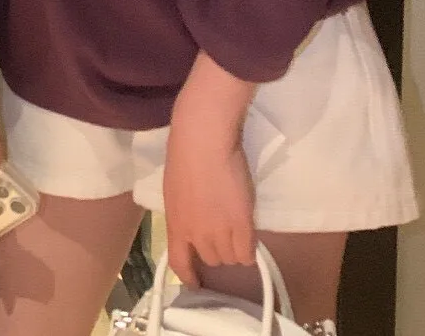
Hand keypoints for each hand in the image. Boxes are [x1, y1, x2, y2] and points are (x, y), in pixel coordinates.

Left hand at [164, 58, 257, 286]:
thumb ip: (185, 211)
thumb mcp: (175, 189)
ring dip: (234, 248)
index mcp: (175, 224)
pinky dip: (249, 248)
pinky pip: (247, 253)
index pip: (179, 262)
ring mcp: (219, 232)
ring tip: (237, 226)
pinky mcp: (241, 225)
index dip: (190, 277)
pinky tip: (248, 233)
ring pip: (230, 258)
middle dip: (218, 249)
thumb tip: (195, 220)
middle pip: (211, 259)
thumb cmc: (186, 154)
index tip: (197, 284)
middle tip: (224, 230)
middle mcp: (196, 234)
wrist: (203, 140)